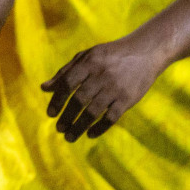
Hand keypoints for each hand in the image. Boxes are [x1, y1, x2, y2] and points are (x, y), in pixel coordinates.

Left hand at [41, 36, 166, 141]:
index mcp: (89, 62)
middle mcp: (101, 75)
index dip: (57, 100)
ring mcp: (115, 88)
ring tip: (70, 136)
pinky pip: (111, 117)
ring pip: (93, 111)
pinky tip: (90, 134)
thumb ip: (65, 72)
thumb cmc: (110, 55)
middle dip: (67, 116)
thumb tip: (44, 88)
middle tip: (59, 129)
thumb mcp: (86, 56)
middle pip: (79, 100)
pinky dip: (99, 128)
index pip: (68, 83)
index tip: (50, 114)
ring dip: (79, 126)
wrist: (144, 52)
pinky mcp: (128, 99)